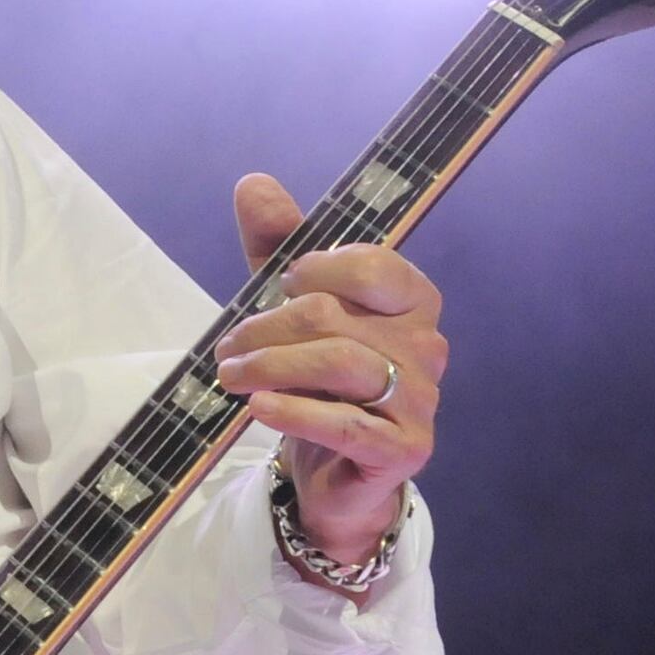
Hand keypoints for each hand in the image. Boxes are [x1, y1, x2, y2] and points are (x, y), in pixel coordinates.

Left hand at [212, 174, 445, 566]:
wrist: (335, 472)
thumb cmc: (316, 381)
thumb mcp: (292, 306)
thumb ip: (279, 246)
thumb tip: (252, 182)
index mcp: (411, 301)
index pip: (368, 265)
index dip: (313, 272)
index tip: (278, 288)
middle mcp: (427, 346)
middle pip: (334, 316)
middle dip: (267, 328)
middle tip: (227, 350)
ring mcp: (420, 400)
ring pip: (338, 364)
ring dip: (269, 366)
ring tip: (229, 375)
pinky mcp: (403, 449)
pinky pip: (345, 423)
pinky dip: (294, 412)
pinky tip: (258, 408)